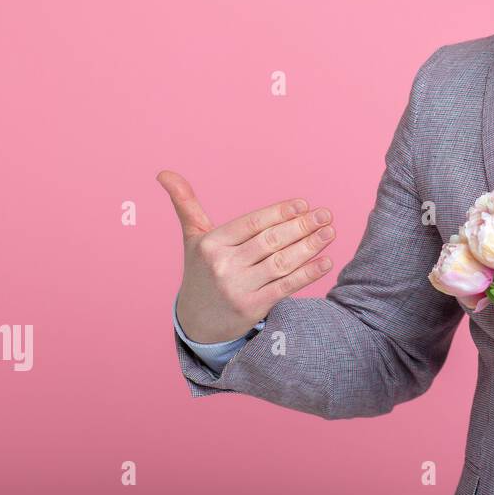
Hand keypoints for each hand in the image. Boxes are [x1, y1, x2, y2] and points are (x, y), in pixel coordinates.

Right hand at [158, 170, 337, 343]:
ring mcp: (238, 288)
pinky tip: (326, 261)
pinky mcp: (252, 308)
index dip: (279, 212)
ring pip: (281, 262)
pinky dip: (309, 274)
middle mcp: (223, 265)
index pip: (253, 223)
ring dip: (310, 246)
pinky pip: (286, 286)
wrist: (196, 321)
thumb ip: (186, 205)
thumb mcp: (193, 238)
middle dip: (301, 226)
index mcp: (211, 243)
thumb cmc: (201, 271)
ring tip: (329, 232)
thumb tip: (164, 173)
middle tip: (325, 215)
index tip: (303, 204)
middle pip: (270, 241)